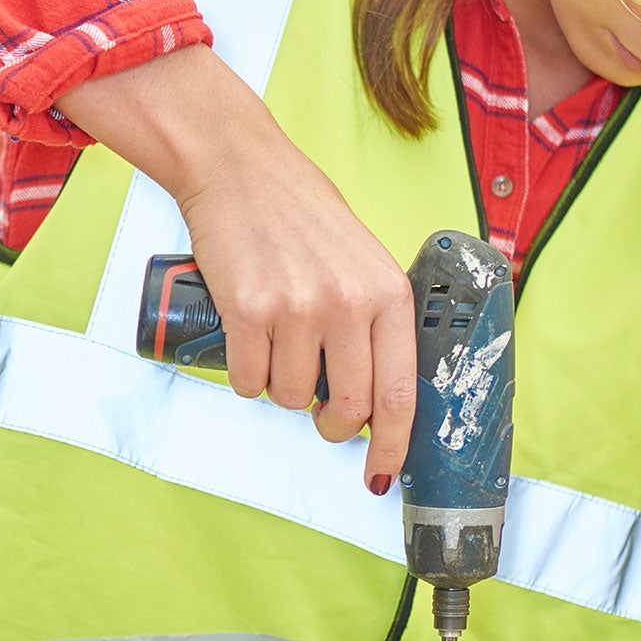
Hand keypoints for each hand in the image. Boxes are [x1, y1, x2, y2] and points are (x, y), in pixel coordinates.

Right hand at [58, 46, 417, 488]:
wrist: (240, 169)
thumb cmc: (301, 214)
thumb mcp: (361, 260)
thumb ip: (374, 319)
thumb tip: (375, 399)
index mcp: (386, 292)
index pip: (400, 393)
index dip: (393, 445)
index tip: (383, 472)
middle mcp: (346, 303)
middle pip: (347, 408)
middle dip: (332, 424)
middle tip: (320, 411)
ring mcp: (296, 308)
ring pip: (292, 397)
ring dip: (282, 389)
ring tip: (278, 347)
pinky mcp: (246, 311)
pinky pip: (250, 382)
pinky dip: (246, 377)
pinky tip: (249, 345)